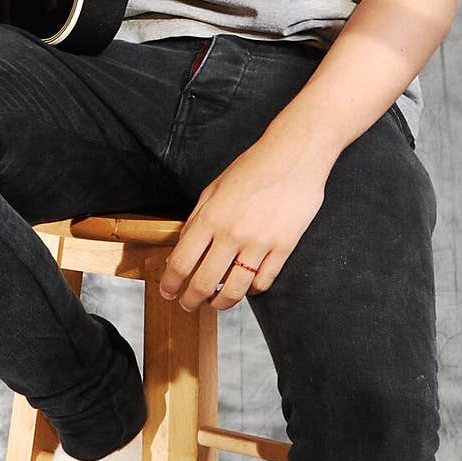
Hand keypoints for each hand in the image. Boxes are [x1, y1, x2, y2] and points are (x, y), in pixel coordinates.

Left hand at [158, 125, 330, 311]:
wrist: (294, 156)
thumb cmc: (253, 168)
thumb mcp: (214, 189)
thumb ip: (197, 219)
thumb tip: (182, 247)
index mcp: (211, 217)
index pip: (181, 262)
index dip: (171, 283)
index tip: (168, 291)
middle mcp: (232, 234)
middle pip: (204, 283)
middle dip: (191, 300)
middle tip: (188, 304)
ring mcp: (260, 243)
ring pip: (235, 290)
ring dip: (220, 303)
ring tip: (215, 303)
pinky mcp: (284, 247)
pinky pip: (264, 282)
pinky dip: (251, 290)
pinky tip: (246, 286)